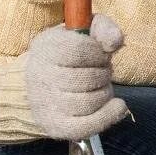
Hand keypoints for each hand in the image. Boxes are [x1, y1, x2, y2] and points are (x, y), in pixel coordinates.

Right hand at [24, 13, 128, 140]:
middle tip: (99, 72)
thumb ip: (103, 28)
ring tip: (98, 87)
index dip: (97, 53)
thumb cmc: (72, 53)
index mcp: (45, 47)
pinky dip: (108, 116)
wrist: (46, 83)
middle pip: (88, 78)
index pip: (79, 50)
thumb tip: (114, 41)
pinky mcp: (55, 126)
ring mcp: (44, 103)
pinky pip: (86, 126)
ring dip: (104, 93)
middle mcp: (39, 76)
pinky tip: (117, 106)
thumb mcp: (86, 31)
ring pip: (90, 101)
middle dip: (103, 73)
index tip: (98, 54)